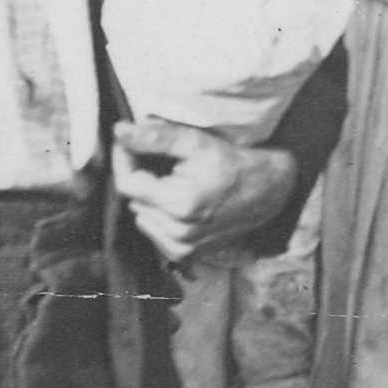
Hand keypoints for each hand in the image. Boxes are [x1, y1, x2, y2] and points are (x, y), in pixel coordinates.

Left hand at [111, 120, 298, 262]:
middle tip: (159, 159)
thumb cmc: (233, 163)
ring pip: (141, 216)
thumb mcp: (195, 142)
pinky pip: (154, 232)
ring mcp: (183, 248)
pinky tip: (179, 202)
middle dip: (139, 176)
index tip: (129, 143)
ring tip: (173, 180)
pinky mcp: (186, 255)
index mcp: (180, 204)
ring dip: (149, 197)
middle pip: (134, 200)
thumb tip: (119, 132)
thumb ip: (155, 137)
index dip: (124, 159)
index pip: (127, 184)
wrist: (268, 191)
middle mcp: (180, 232)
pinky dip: (159, 216)